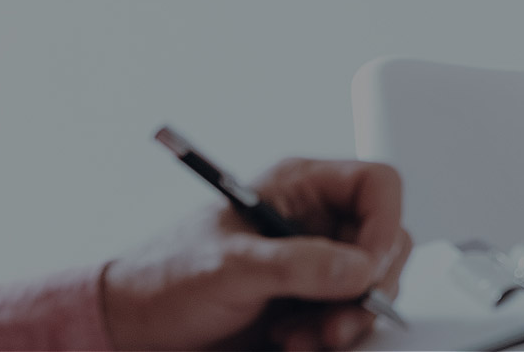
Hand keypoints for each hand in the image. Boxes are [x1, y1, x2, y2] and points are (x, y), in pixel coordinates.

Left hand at [99, 158, 411, 350]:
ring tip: (304, 336)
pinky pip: (351, 319)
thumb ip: (297, 264)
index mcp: (299, 188)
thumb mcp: (228, 266)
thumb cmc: (164, 278)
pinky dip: (333, 338)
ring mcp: (315, 265)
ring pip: (374, 287)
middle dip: (369, 287)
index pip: (376, 186)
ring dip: (348, 320)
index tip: (367, 271)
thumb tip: (359, 268)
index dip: (384, 226)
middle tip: (338, 318)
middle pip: (387, 242)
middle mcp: (315, 223)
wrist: (136, 330)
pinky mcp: (311, 304)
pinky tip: (294, 341)